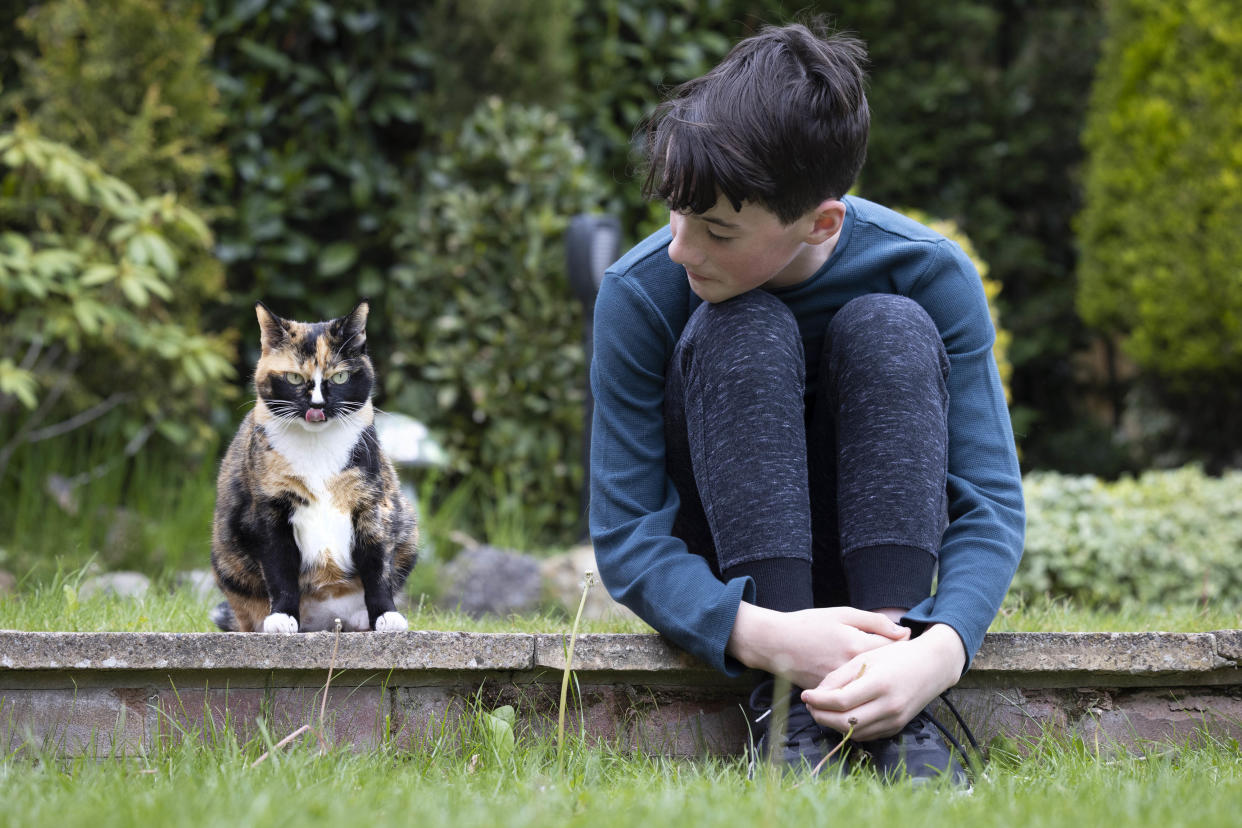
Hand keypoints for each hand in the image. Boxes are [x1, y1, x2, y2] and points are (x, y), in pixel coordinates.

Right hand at [726, 602, 910, 690]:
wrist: (774, 642)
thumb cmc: (808, 624)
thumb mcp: (843, 614)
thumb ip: (875, 622)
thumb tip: (903, 632)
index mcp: (857, 645)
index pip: (893, 651)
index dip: (902, 648)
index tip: (906, 644)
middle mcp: (851, 669)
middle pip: (884, 673)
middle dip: (894, 668)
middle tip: (899, 662)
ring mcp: (841, 685)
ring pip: (869, 687)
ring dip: (878, 681)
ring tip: (885, 674)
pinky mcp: (830, 694)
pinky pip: (852, 695)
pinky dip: (860, 689)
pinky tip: (865, 682)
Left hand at [799, 623, 965, 739]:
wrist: (932, 666)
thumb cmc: (896, 656)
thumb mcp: (866, 657)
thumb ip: (840, 676)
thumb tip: (816, 694)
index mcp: (880, 683)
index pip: (841, 701)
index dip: (818, 701)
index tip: (805, 695)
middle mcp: (889, 705)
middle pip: (845, 722)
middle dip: (821, 716)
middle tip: (809, 705)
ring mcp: (895, 719)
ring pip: (854, 732)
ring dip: (834, 725)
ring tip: (822, 710)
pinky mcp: (897, 727)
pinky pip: (867, 734)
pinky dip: (850, 728)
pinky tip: (841, 716)